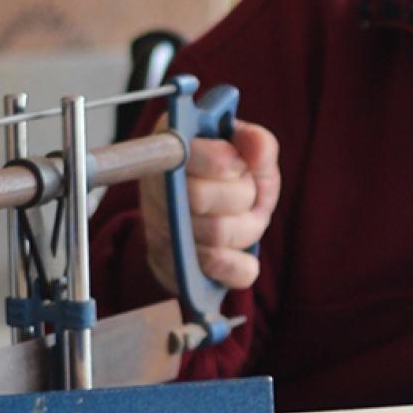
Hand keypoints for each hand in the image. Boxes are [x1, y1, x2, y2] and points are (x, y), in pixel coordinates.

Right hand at [138, 115, 279, 292]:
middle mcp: (155, 190)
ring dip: (245, 227)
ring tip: (242, 217)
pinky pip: (217, 269)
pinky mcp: (174, 269)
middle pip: (198, 197)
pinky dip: (238, 266)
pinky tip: (242, 257)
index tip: (236, 163)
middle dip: (241, 195)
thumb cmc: (231, 182)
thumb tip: (255, 142)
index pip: (186, 155)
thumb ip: (257, 145)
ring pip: (215, 233)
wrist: (212, 221)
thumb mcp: (248, 156)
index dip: (221, 161)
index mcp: (171, 148)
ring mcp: (160, 232)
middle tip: (245, 191)